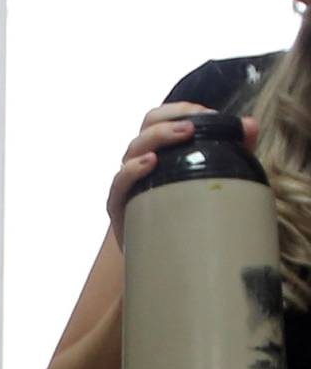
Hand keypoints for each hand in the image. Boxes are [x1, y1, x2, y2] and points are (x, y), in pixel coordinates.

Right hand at [107, 102, 258, 244]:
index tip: (209, 114)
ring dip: (157, 137)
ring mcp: (128, 184)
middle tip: (195, 125)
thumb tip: (250, 124)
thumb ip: (233, 151)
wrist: (163, 260)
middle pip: (146, 127)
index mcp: (159, 150)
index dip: (181, 109)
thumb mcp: (214, 177)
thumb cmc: (186, 213)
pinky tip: (150, 163)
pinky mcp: (119, 208)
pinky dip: (132, 170)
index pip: (162, 118)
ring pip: (133, 150)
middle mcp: (140, 162)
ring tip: (182, 135)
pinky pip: (119, 184)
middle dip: (170, 120)